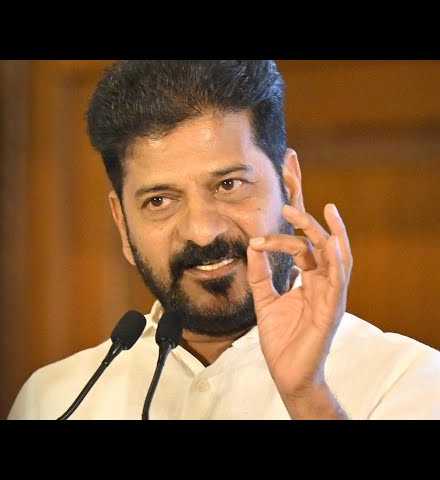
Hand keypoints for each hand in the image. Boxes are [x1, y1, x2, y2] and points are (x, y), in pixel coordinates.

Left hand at [247, 204, 351, 413]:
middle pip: (318, 235)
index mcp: (308, 276)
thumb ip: (259, 274)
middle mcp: (322, 279)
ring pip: (332, 253)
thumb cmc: (281, 339)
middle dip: (306, 205)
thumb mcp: (263, 300)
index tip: (284, 183)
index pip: (302, 237)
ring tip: (305, 209)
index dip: (295, 208)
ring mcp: (329, 292)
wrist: (287, 373)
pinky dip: (337, 257)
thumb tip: (251, 247)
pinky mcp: (331, 308)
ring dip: (319, 229)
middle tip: (292, 175)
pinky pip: (338, 278)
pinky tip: (333, 239)